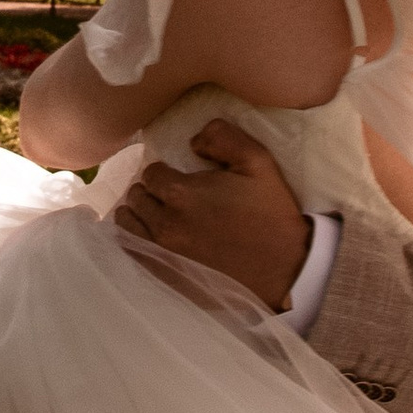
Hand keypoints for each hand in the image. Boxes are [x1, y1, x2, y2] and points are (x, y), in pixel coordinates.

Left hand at [118, 119, 313, 311]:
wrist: (284, 269)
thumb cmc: (270, 213)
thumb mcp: (257, 161)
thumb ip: (222, 137)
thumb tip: (193, 141)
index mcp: (181, 193)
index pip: (151, 173)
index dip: (164, 171)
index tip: (178, 176)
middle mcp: (164, 224)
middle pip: (137, 197)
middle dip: (149, 191)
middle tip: (169, 195)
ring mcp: (162, 253)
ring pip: (128, 225)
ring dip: (138, 214)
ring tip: (157, 214)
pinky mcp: (165, 276)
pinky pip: (133, 253)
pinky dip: (136, 240)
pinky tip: (151, 237)